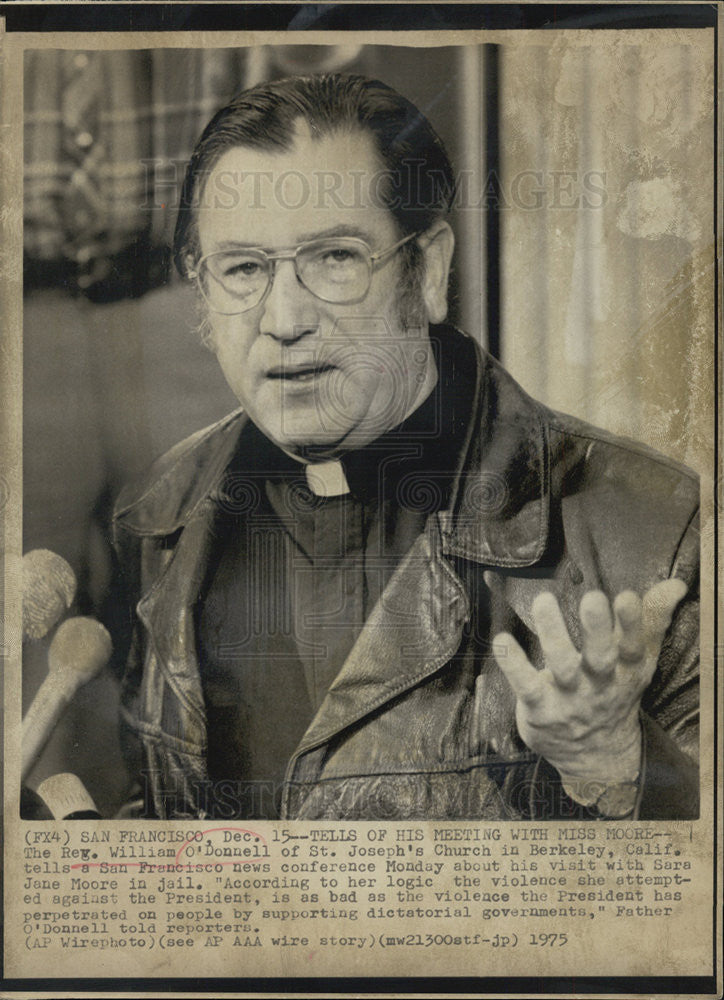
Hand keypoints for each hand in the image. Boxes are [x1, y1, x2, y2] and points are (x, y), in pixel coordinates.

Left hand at [493, 579, 686, 804]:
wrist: (596, 755)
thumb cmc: (615, 690)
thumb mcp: (638, 658)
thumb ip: (653, 619)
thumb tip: (675, 585)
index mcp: (627, 670)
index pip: (634, 646)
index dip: (632, 624)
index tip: (626, 596)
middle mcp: (600, 685)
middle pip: (601, 657)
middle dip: (597, 629)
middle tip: (592, 597)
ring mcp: (569, 699)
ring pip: (562, 667)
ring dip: (553, 634)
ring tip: (543, 601)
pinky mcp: (540, 709)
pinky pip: (526, 686)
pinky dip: (513, 664)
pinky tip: (502, 640)